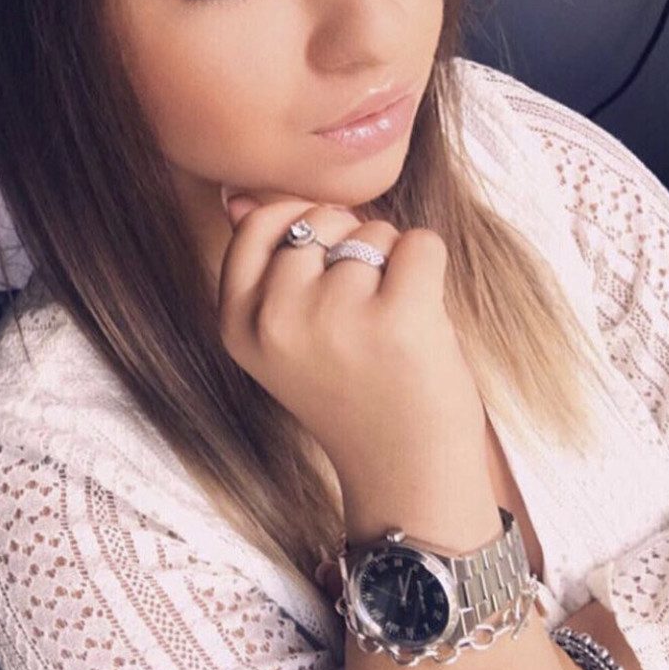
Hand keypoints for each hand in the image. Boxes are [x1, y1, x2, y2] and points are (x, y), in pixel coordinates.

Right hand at [217, 190, 488, 499]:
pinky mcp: (398, 319)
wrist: (403, 473)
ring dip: (392, 263)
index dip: (302, 229)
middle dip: (351, 243)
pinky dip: (429, 267)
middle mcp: (277, 321)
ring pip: (373, 231)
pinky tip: (422, 314)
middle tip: (362, 308)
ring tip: (390, 322)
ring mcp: (335, 319)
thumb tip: (239, 196)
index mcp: (238, 325)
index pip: (258, 228)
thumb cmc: (350, 393)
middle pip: (321, 221)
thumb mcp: (283, 338)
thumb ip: (263, 267)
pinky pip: (420, 242)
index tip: (325, 266)